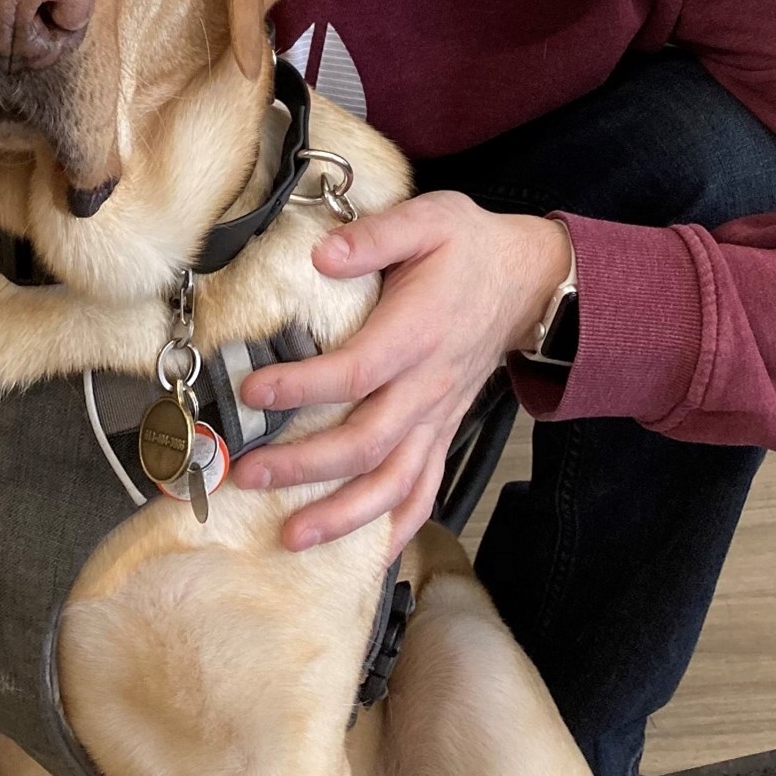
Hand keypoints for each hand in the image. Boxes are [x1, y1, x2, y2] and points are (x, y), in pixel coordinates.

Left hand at [232, 191, 571, 560]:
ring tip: (291, 535)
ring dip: (343, 515)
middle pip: (366, 442)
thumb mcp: (428, 220)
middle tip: (247, 474)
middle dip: (304, 467)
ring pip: (393, 481)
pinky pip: (424, 489)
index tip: (250, 392)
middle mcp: (427, 385)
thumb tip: (323, 253)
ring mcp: (437, 416)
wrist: (528, 280)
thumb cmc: (470, 248)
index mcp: (417, 332)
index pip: (355, 372)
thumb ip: (375, 237)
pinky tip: (367, 556)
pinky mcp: (443, 431)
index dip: (301, 387)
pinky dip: (398, 527)